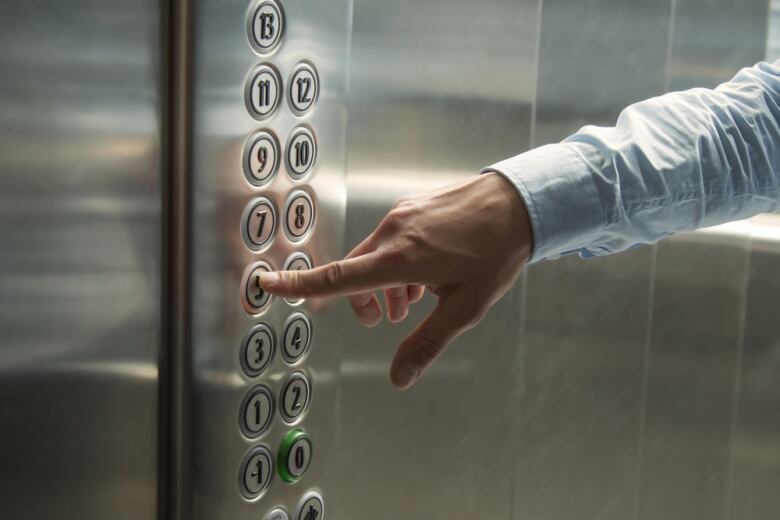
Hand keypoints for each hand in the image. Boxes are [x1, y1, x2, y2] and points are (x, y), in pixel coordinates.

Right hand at [260, 172, 533, 388]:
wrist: (518, 202)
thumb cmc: (495, 255)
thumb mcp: (464, 308)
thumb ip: (427, 342)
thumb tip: (398, 378)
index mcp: (400, 258)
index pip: (338, 277)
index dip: (299, 284)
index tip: (267, 284)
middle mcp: (393, 232)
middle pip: (354, 271)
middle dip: (361, 299)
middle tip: (385, 320)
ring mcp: (402, 214)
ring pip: (373, 255)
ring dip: (382, 282)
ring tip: (412, 302)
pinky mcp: (412, 206)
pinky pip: (390, 238)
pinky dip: (394, 261)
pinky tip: (424, 275)